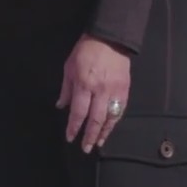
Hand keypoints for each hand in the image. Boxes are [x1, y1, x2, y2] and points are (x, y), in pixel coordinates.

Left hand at [57, 34, 130, 152]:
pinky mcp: (125, 89)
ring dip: (104, 132)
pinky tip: (109, 128)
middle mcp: (100, 91)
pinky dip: (114, 121)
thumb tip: (61, 106)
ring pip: (110, 117)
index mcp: (84, 85)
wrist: (110, 39)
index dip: (74, 127)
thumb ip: (66, 89)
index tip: (71, 137)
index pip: (78, 113)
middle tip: (86, 148)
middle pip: (95, 119)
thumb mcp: (69, 68)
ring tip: (98, 143)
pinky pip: (120, 110)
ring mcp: (115, 91)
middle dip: (90, 136)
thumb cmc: (85, 52)